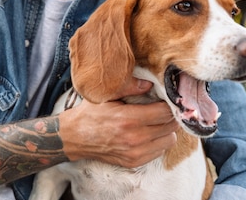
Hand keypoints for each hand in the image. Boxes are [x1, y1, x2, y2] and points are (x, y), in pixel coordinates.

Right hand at [58, 78, 177, 167]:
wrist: (74, 137)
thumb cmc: (91, 114)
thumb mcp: (107, 96)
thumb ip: (130, 88)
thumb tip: (150, 83)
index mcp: (129, 119)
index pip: (165, 112)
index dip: (168, 104)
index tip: (165, 99)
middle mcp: (135, 138)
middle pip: (170, 126)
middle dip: (169, 115)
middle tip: (163, 108)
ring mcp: (135, 153)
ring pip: (169, 140)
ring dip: (166, 130)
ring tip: (156, 121)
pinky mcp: (134, 162)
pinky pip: (159, 151)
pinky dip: (158, 142)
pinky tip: (148, 133)